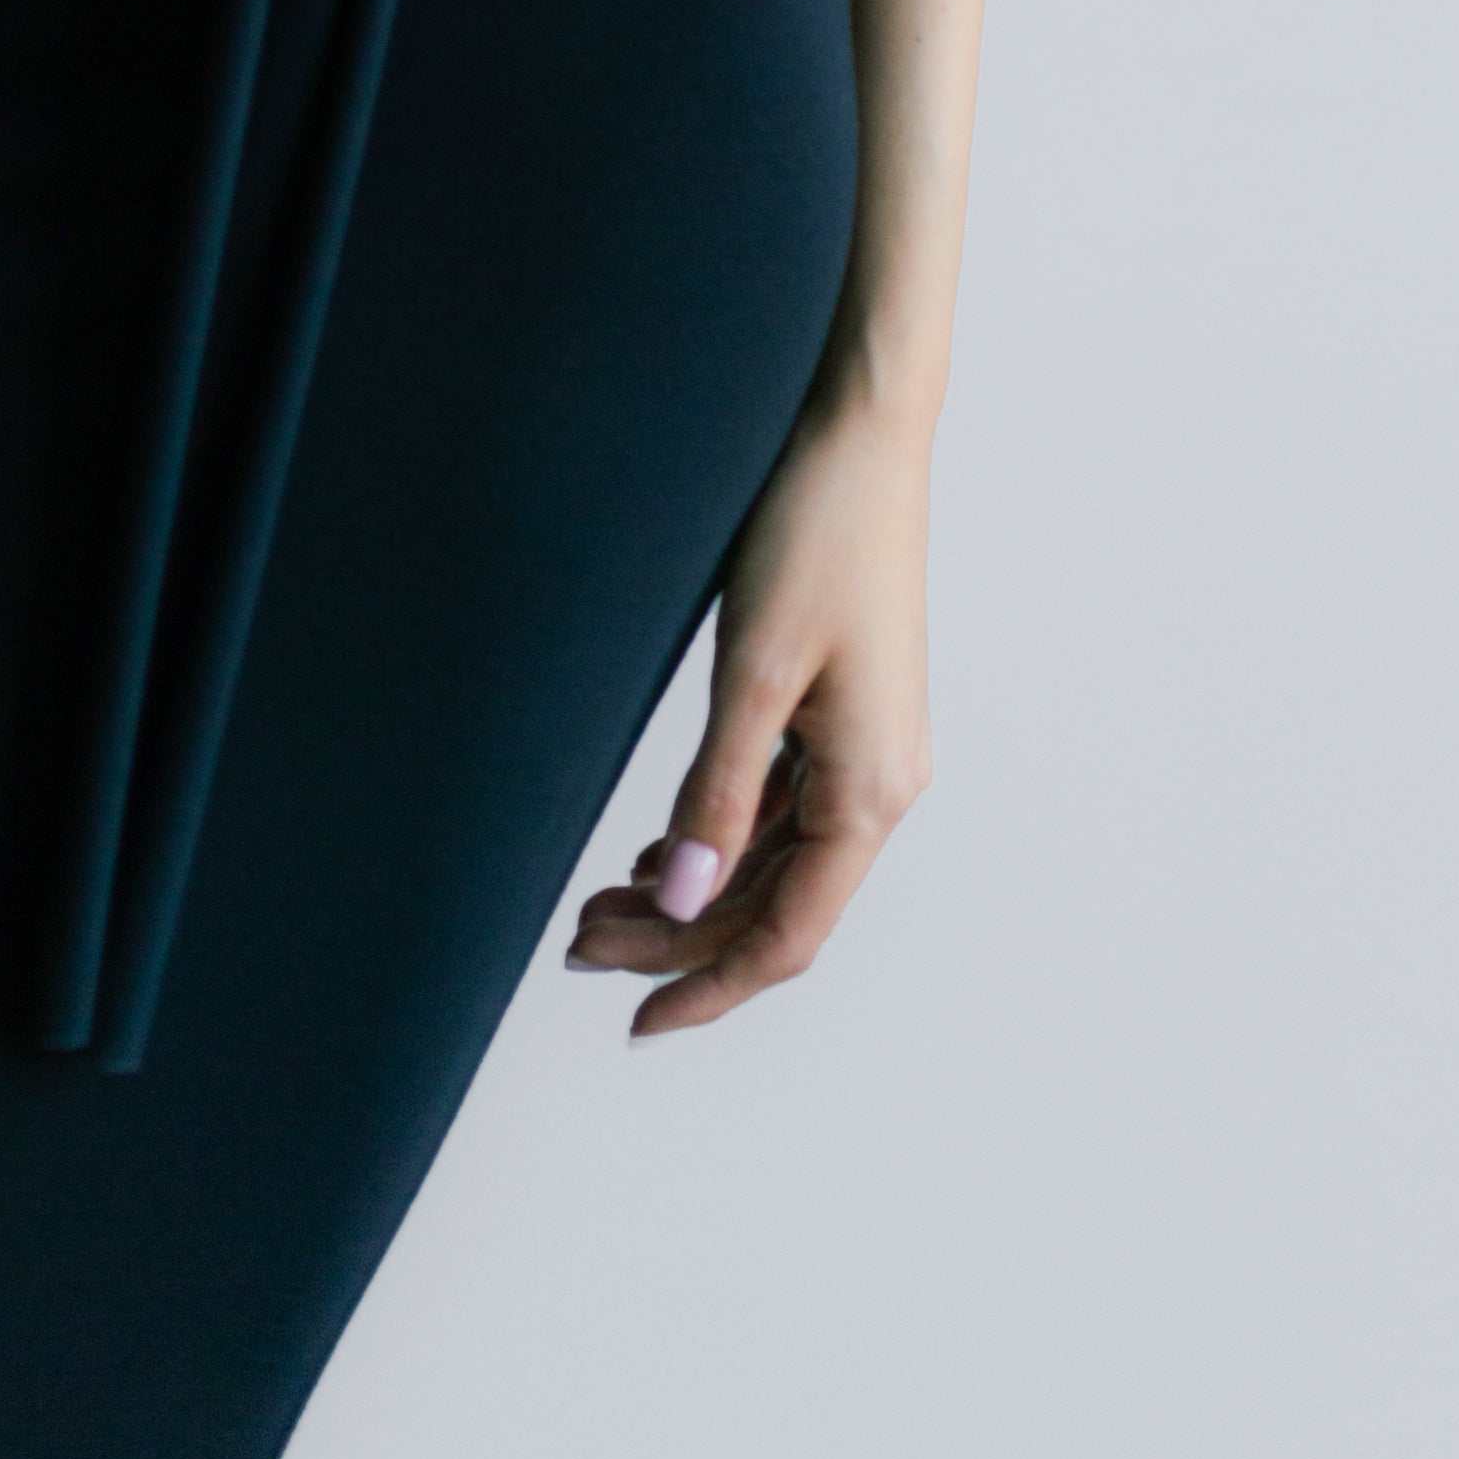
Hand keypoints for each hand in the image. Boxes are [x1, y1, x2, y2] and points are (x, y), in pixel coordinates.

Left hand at [564, 388, 934, 1034]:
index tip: (634, 1023)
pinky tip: (661, 850)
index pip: (786, 934)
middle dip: (679, 938)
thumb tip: (688, 902)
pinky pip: (779, 809)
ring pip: (772, 860)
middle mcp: (880, 785)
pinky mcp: (843, 715)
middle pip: (774, 903)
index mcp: (870, 791)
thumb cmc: (814, 536)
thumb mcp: (752, 671)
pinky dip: (718, 837)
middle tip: (578, 947)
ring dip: (693, 890)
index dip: (709, 987)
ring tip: (600, 908)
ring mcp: (864, 751)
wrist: (861, 435)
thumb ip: (718, 792)